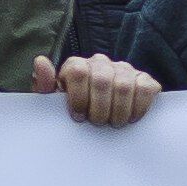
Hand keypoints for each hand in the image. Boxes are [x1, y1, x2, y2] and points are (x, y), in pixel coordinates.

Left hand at [42, 54, 157, 127]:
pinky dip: (139, 107)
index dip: (78, 98)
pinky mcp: (144, 79)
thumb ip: (44, 85)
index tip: (78, 116)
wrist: (99, 115)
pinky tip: (131, 118)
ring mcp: (124, 69)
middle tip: (98, 123)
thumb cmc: (73, 110)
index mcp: (77, 65)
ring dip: (118, 111)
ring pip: (124, 86)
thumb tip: (41, 62)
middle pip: (102, 80)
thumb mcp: (54, 102)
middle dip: (99, 109)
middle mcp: (101, 63)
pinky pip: (146, 88)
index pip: (78, 71)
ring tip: (114, 123)